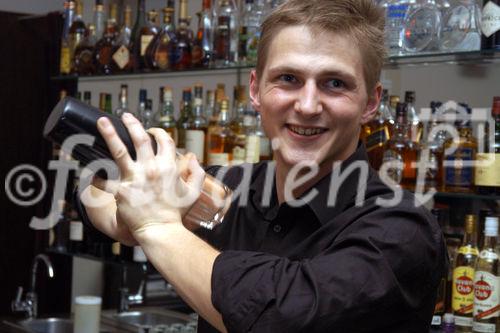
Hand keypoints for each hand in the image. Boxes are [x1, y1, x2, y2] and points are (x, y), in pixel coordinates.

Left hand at [91, 113, 204, 238]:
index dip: (158, 132)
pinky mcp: (121, 190)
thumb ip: (197, 173)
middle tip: (125, 116)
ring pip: (119, 150)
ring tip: (102, 122)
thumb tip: (193, 159)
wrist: (161, 230)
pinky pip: (105, 179)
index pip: (164, 140)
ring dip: (110, 134)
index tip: (152, 131)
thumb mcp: (193, 192)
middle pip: (140, 138)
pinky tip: (90, 170)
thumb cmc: (176, 213)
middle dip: (132, 123)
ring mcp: (135, 178)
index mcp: (169, 166)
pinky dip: (97, 175)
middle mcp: (151, 168)